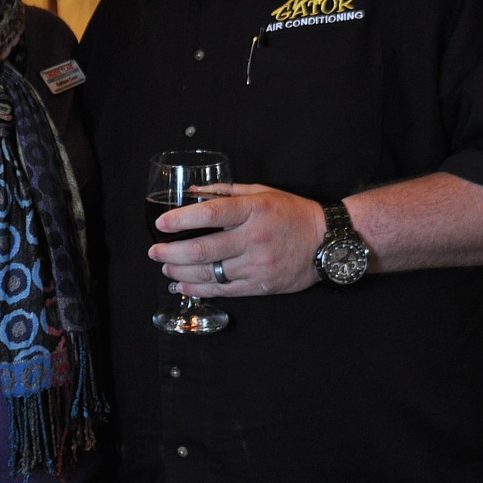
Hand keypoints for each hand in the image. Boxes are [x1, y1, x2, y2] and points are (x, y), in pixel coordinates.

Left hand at [148, 183, 326, 296]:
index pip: (209, 214)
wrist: (326, 242)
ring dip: (180, 271)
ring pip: (208, 273)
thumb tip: (193, 193)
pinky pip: (222, 291)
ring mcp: (256, 265)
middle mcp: (253, 238)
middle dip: (171, 252)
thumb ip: (225, 191)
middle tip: (155, 251)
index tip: (161, 224)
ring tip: (165, 267)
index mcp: (253, 210)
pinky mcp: (260, 285)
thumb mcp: (262, 192)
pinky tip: (183, 284)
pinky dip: (198, 289)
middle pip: (202, 249)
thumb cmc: (292, 213)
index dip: (180, 220)